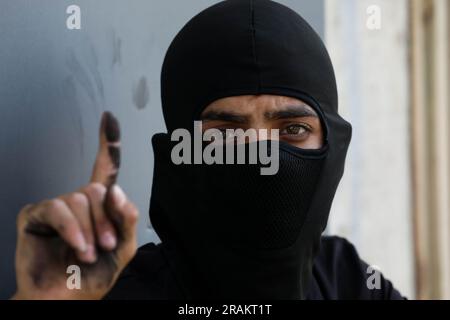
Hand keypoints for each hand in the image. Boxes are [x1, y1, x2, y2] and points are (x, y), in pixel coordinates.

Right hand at [13, 112, 138, 299]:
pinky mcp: (35, 215)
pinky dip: (72, 229)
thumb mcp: (124, 247)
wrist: (67, 299)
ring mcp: (55, 206)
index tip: (110, 119)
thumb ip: (127, 218)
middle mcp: (77, 201)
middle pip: (96, 189)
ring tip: (89, 253)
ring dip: (90, 230)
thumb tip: (115, 189)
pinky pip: (58, 209)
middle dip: (106, 220)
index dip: (108, 144)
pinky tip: (77, 247)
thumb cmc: (94, 275)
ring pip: (79, 199)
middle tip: (106, 246)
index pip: (104, 169)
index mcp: (99, 206)